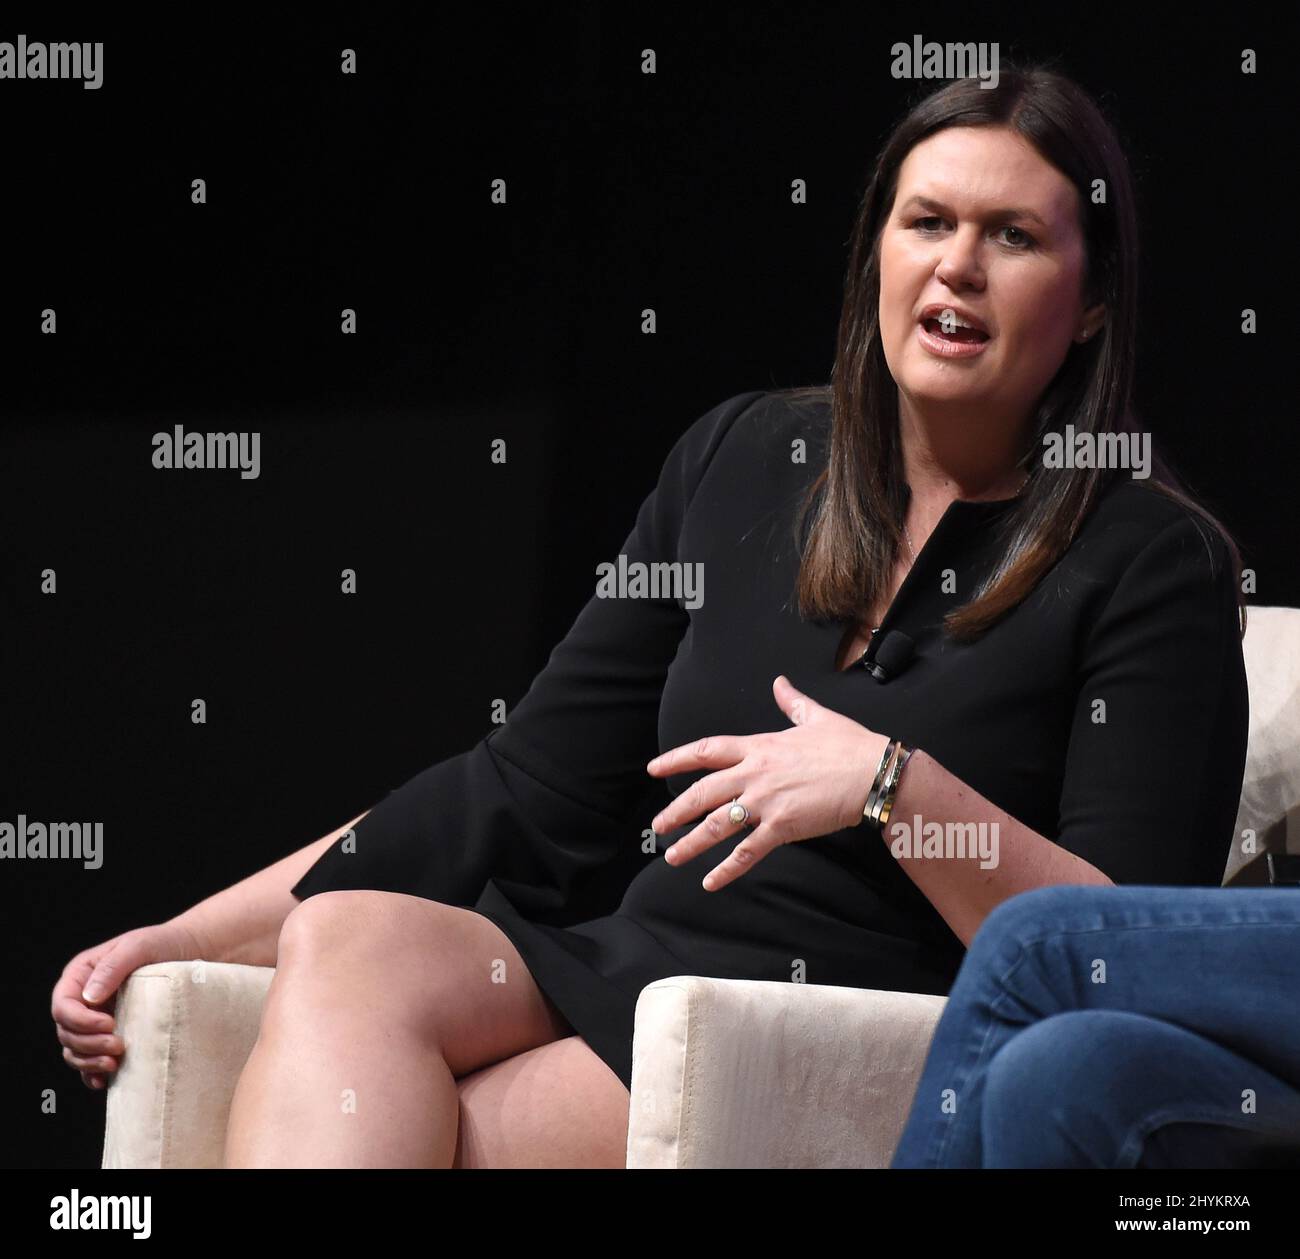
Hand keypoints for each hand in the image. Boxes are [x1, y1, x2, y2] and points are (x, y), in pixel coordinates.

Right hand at [50, 920, 206, 1091]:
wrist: (191, 954)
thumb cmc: (164, 944)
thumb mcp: (139, 946)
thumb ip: (112, 967)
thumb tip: (89, 998)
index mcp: (81, 975)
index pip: (63, 1006)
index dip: (79, 1021)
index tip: (108, 1024)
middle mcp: (82, 999)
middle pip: (67, 1032)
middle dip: (88, 1043)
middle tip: (118, 1045)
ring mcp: (94, 1019)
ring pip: (75, 1049)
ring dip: (89, 1061)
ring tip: (114, 1063)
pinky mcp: (109, 1035)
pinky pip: (89, 1060)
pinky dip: (91, 1072)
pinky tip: (104, 1078)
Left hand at [646, 675, 888, 890]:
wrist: (874, 772)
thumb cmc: (849, 745)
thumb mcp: (817, 717)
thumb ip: (792, 703)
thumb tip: (779, 683)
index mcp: (759, 746)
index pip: (706, 751)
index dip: (677, 759)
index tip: (654, 768)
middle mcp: (755, 773)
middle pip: (702, 793)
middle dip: (676, 811)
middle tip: (657, 826)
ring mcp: (766, 801)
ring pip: (717, 824)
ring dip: (691, 843)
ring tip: (672, 856)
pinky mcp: (782, 826)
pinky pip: (747, 852)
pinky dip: (727, 869)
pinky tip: (710, 882)